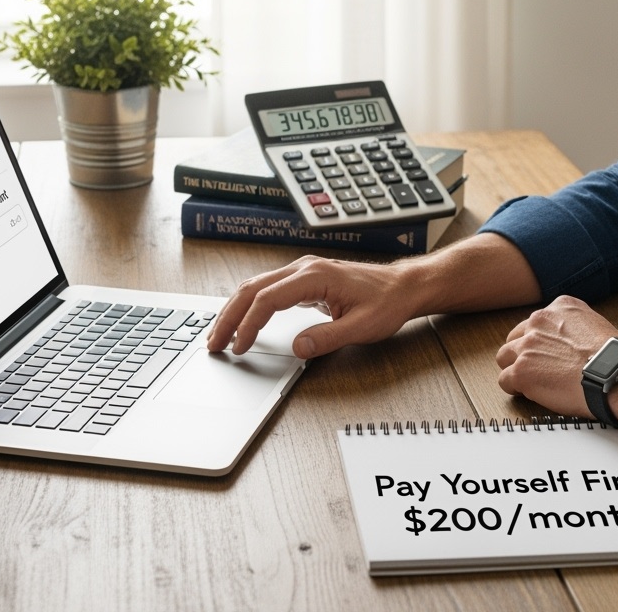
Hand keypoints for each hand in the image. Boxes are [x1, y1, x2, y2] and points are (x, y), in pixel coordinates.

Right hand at [207, 255, 421, 357]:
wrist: (404, 286)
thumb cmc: (387, 302)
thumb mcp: (362, 327)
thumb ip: (328, 338)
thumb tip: (297, 348)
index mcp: (314, 276)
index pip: (267, 299)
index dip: (248, 325)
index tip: (239, 349)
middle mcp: (303, 268)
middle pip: (252, 289)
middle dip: (229, 316)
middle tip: (213, 344)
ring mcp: (302, 271)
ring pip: (256, 287)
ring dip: (235, 310)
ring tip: (219, 336)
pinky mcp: (304, 279)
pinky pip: (268, 289)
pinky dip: (249, 306)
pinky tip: (242, 321)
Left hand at [495, 296, 617, 417]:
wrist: (615, 374)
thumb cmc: (614, 357)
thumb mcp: (596, 324)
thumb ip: (575, 327)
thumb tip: (573, 342)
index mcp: (560, 307)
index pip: (537, 322)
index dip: (541, 341)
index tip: (549, 352)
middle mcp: (539, 321)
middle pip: (516, 337)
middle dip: (523, 352)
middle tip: (537, 368)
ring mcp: (527, 346)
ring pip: (505, 357)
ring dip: (516, 369)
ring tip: (532, 382)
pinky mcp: (521, 371)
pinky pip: (505, 380)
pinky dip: (516, 388)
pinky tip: (531, 393)